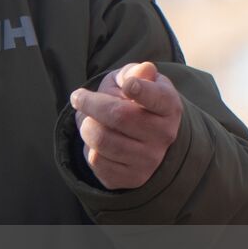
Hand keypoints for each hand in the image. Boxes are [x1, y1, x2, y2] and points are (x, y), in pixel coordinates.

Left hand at [71, 62, 181, 189]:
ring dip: (85, 125)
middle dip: (90, 103)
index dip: (142, 90)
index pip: (157, 98)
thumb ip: (137, 72)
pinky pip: (96, 161)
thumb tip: (144, 70)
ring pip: (102, 140)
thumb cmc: (136, 100)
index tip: (128, 85)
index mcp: (169, 106)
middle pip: (117, 115)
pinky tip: (94, 140)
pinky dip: (88, 147)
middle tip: (78, 97)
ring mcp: (150, 160)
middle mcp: (164, 135)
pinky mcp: (132, 178)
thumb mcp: (137, 80)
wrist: (142, 138)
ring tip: (86, 119)